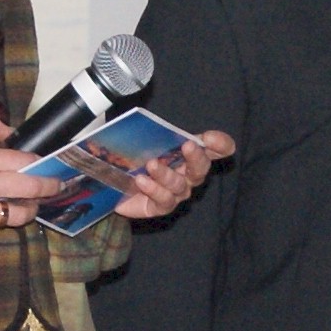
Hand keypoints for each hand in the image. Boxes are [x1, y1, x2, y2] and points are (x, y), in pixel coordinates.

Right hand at [0, 114, 50, 241]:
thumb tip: (11, 131)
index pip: (26, 162)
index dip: (42, 165)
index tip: (49, 166)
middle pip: (31, 189)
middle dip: (49, 188)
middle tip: (55, 187)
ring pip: (19, 214)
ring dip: (29, 210)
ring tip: (31, 206)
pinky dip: (0, 220)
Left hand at [111, 128, 236, 221]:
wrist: (111, 184)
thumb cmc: (131, 157)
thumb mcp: (140, 139)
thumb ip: (151, 131)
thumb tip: (152, 123)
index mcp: (188, 153)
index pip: (215, 149)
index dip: (220, 144)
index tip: (210, 138)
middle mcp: (187, 174)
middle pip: (201, 167)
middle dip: (197, 157)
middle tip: (188, 146)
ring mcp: (176, 192)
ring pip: (179, 185)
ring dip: (166, 174)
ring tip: (151, 164)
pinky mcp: (161, 207)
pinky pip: (164, 200)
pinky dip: (154, 189)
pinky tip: (141, 180)